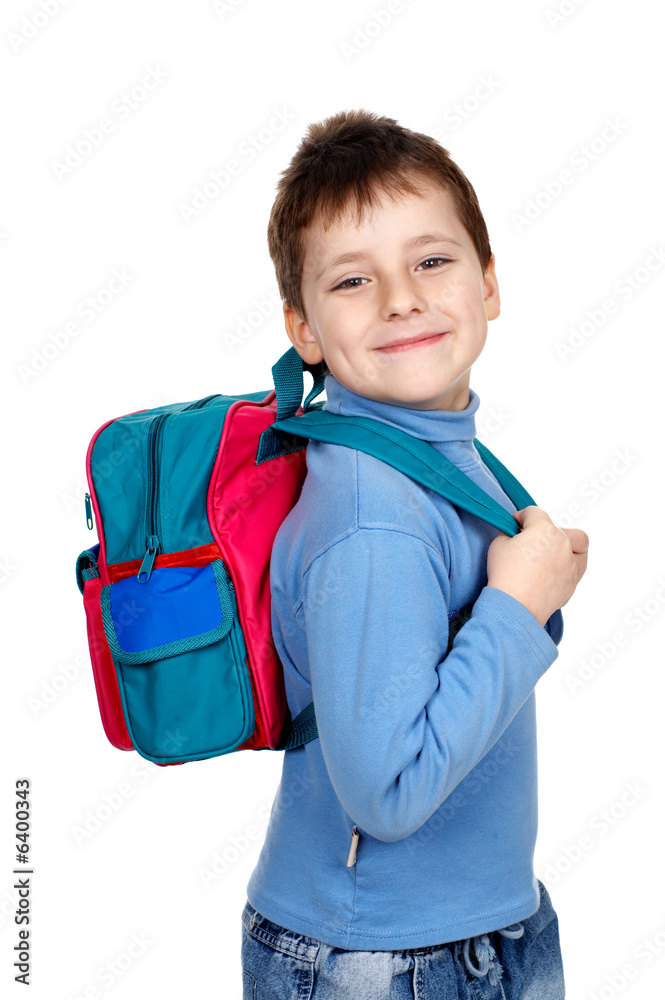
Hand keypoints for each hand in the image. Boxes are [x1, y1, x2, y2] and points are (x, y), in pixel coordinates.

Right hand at [486, 506, 589, 625]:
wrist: (514, 607)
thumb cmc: (506, 576)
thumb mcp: (498, 545)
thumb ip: (508, 534)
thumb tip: (513, 535)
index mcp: (544, 530)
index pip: (534, 513)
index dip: (521, 517)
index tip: (514, 525)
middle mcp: (563, 544)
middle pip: (560, 527)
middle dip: (545, 530)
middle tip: (531, 540)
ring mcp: (571, 564)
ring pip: (579, 545)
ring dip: (565, 544)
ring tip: (552, 551)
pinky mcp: (572, 582)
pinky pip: (577, 567)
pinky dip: (567, 565)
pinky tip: (553, 569)